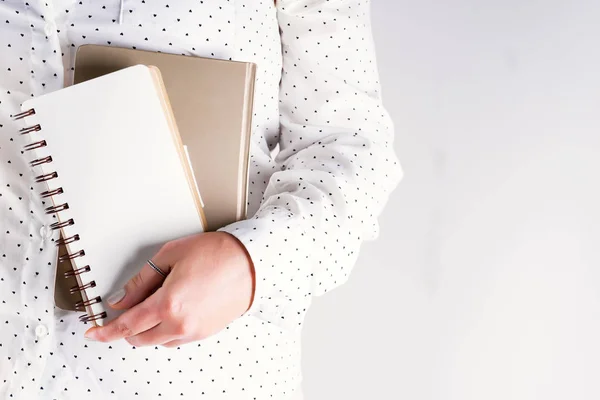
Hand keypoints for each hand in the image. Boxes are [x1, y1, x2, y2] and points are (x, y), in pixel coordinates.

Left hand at [84, 232, 254, 346]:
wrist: (252, 264)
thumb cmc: (219, 254)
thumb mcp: (171, 255)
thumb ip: (142, 280)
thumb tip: (122, 298)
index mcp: (168, 303)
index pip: (126, 325)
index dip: (106, 331)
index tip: (94, 333)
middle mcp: (180, 323)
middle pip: (139, 338)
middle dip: (127, 327)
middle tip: (129, 307)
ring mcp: (194, 331)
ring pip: (157, 341)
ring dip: (148, 328)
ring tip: (160, 300)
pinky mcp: (204, 333)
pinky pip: (175, 339)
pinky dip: (166, 329)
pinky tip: (174, 308)